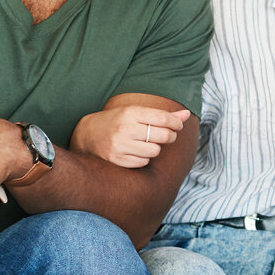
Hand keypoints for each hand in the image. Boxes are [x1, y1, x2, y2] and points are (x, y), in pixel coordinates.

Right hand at [72, 105, 190, 168]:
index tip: (177, 125)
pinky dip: (144, 158)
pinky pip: (143, 162)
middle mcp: (125, 128)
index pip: (163, 118)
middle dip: (169, 136)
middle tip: (166, 135)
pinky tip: (135, 152)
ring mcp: (120, 146)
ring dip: (155, 148)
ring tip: (146, 143)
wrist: (87, 135)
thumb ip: (162, 115)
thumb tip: (187, 115)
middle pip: (163, 136)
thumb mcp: (136, 112)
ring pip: (155, 151)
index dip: (176, 123)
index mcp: (130, 112)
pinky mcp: (117, 160)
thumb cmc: (117, 121)